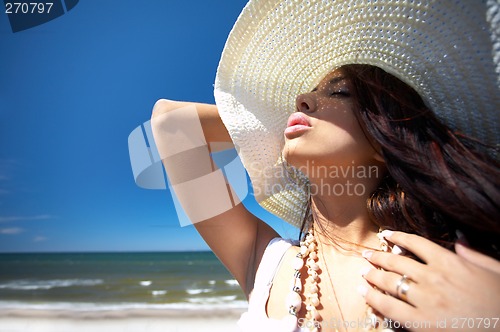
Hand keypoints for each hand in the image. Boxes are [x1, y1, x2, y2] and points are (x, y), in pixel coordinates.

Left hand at [359, 230, 499, 330]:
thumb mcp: (493, 270)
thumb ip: (473, 254)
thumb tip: (458, 238)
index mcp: (450, 262)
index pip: (417, 243)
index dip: (397, 236)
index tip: (385, 234)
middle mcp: (433, 278)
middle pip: (397, 261)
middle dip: (378, 257)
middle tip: (367, 255)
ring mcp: (425, 300)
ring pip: (389, 282)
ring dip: (372, 275)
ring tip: (363, 272)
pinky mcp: (421, 322)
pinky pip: (389, 308)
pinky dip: (374, 298)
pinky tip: (364, 293)